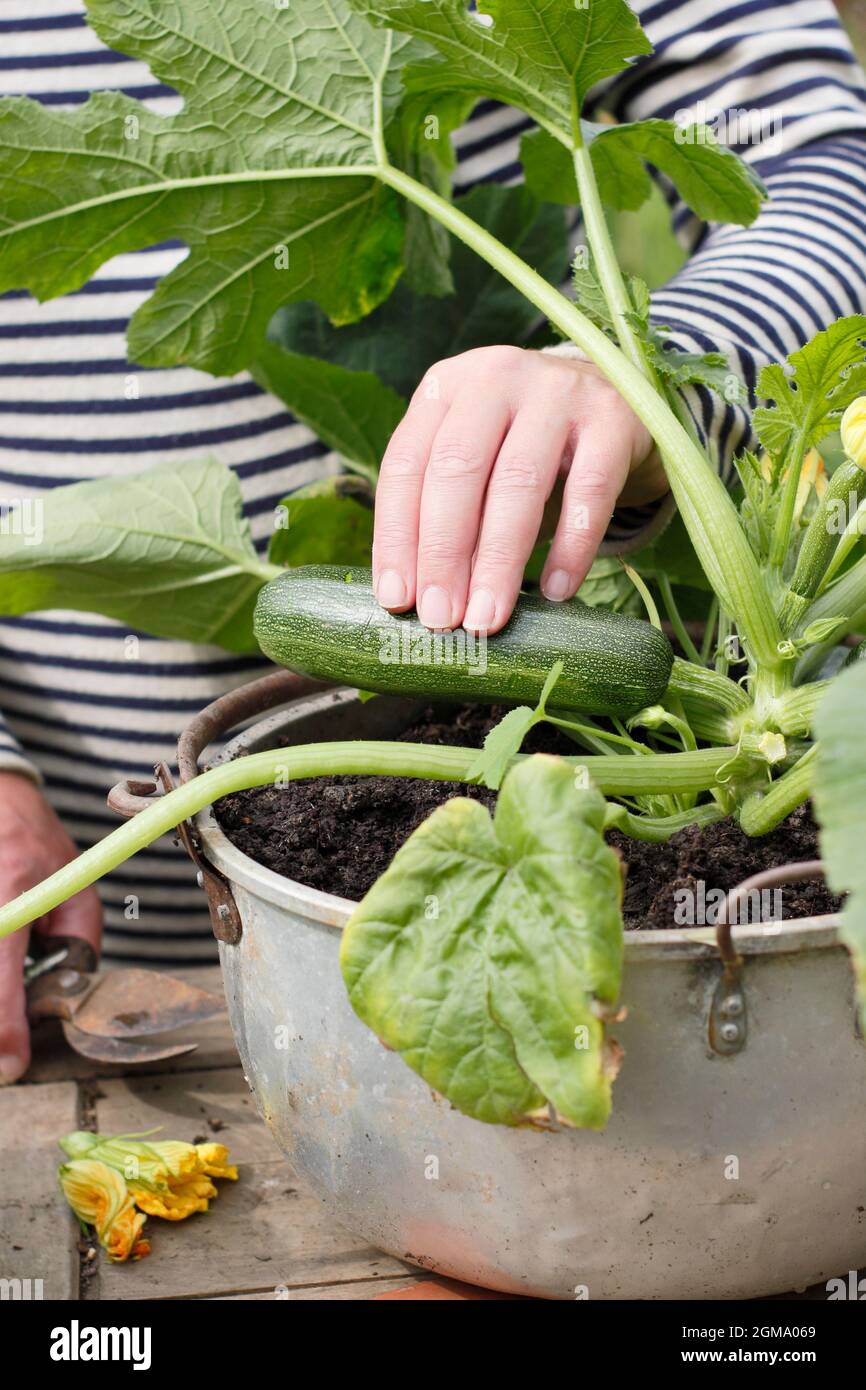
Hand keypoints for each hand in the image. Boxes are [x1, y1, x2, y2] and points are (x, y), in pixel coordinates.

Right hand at [0, 773, 101, 1082]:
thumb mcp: (77, 891)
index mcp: (9, 891)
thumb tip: (65, 1001)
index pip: (0, 974)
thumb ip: (77, 944)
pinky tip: (9, 969)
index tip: (11, 1065)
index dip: (5, 1026)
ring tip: (19, 980)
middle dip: (1, 1017)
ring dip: (3, 995)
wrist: (0, 803)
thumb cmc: (37, 846)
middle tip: (9, 1048)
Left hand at [373, 345, 667, 633]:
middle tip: (440, 618)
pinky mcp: (613, 417)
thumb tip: (418, 597)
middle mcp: (497, 377)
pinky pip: (590, 490)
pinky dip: (572, 546)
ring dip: (499, 561)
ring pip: (519, 482)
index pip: (406, 465)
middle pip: (457, 471)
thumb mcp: (476, 456)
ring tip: (487, 617)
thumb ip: (444, 509)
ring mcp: (558, 392)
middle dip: (443, 554)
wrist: (614, 397)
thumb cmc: (524, 443)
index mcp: (446, 385)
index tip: (396, 599)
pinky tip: (558, 590)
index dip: (396, 536)